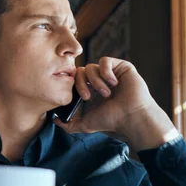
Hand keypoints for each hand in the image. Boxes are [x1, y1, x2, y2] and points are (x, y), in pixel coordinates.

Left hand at [54, 57, 177, 149]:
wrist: (130, 118)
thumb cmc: (111, 121)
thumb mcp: (85, 125)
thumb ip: (68, 124)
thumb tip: (54, 119)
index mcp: (92, 90)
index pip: (76, 80)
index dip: (75, 86)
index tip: (82, 99)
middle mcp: (100, 81)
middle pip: (81, 71)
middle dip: (81, 84)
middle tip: (88, 97)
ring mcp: (111, 73)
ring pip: (92, 67)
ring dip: (96, 82)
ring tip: (106, 94)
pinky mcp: (121, 67)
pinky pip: (105, 61)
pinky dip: (106, 72)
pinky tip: (113, 83)